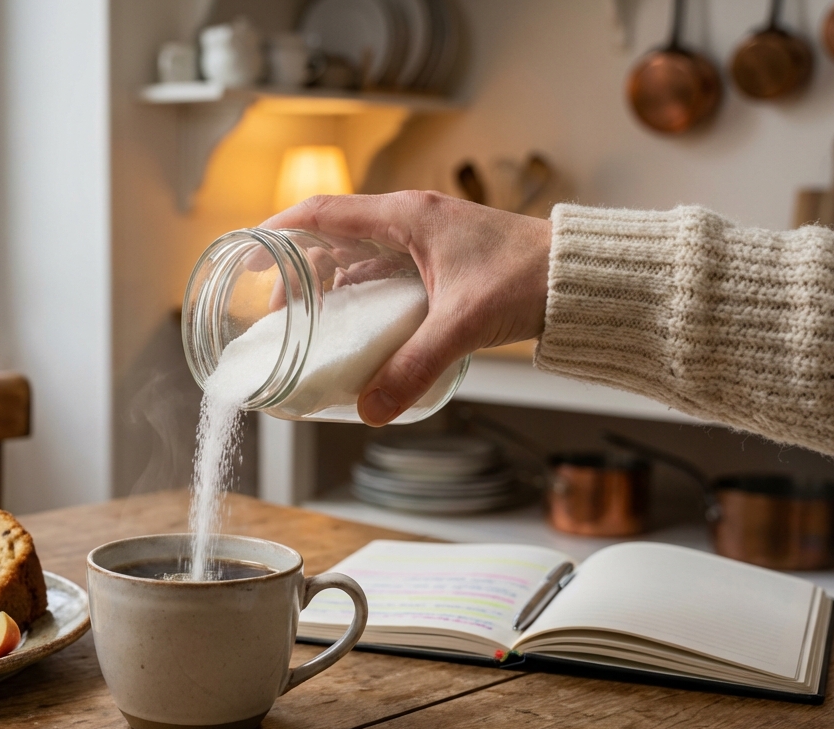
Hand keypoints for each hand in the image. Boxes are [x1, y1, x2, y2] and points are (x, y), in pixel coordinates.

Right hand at [261, 191, 551, 425]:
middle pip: (332, 236)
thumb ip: (413, 367)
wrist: (583, 277)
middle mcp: (411, 220)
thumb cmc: (531, 277)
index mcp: (407, 215)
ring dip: (328, 283)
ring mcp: (426, 239)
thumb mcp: (462, 324)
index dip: (278, 233)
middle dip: (297, 270)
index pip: (322, 213)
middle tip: (276, 310)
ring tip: (306, 320)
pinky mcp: (441, 261)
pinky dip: (360, 293)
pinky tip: (354, 324)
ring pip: (357, 255)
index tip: (249, 257)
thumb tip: (370, 410)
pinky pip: (384, 271)